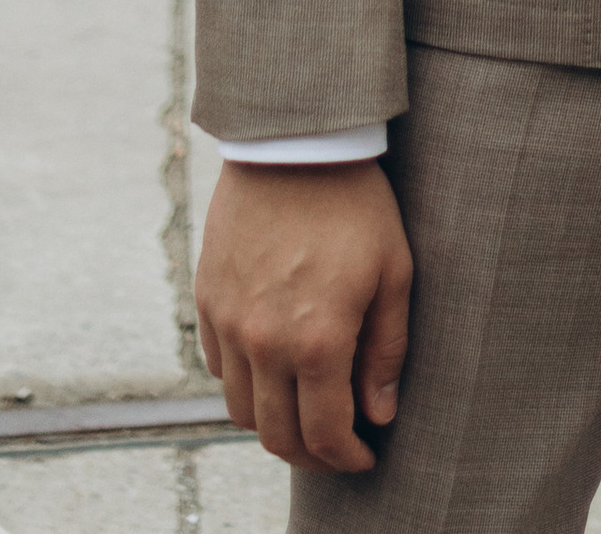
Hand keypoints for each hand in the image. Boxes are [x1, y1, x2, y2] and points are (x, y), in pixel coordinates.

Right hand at [195, 158, 412, 473]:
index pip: (324, 434)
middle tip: (336, 447)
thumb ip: (386, 351)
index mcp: (316, 340)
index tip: (365, 457)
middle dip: (310, 455)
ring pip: (240, 409)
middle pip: (276, 435)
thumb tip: (380, 413)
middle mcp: (263, 343)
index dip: (347, 459)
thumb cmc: (356, 202)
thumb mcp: (394, 272)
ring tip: (304, 412)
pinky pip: (217, 367)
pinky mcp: (206, 299)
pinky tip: (272, 370)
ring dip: (273, 423)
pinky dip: (243, 384)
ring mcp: (228, 323)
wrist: (295, 141)